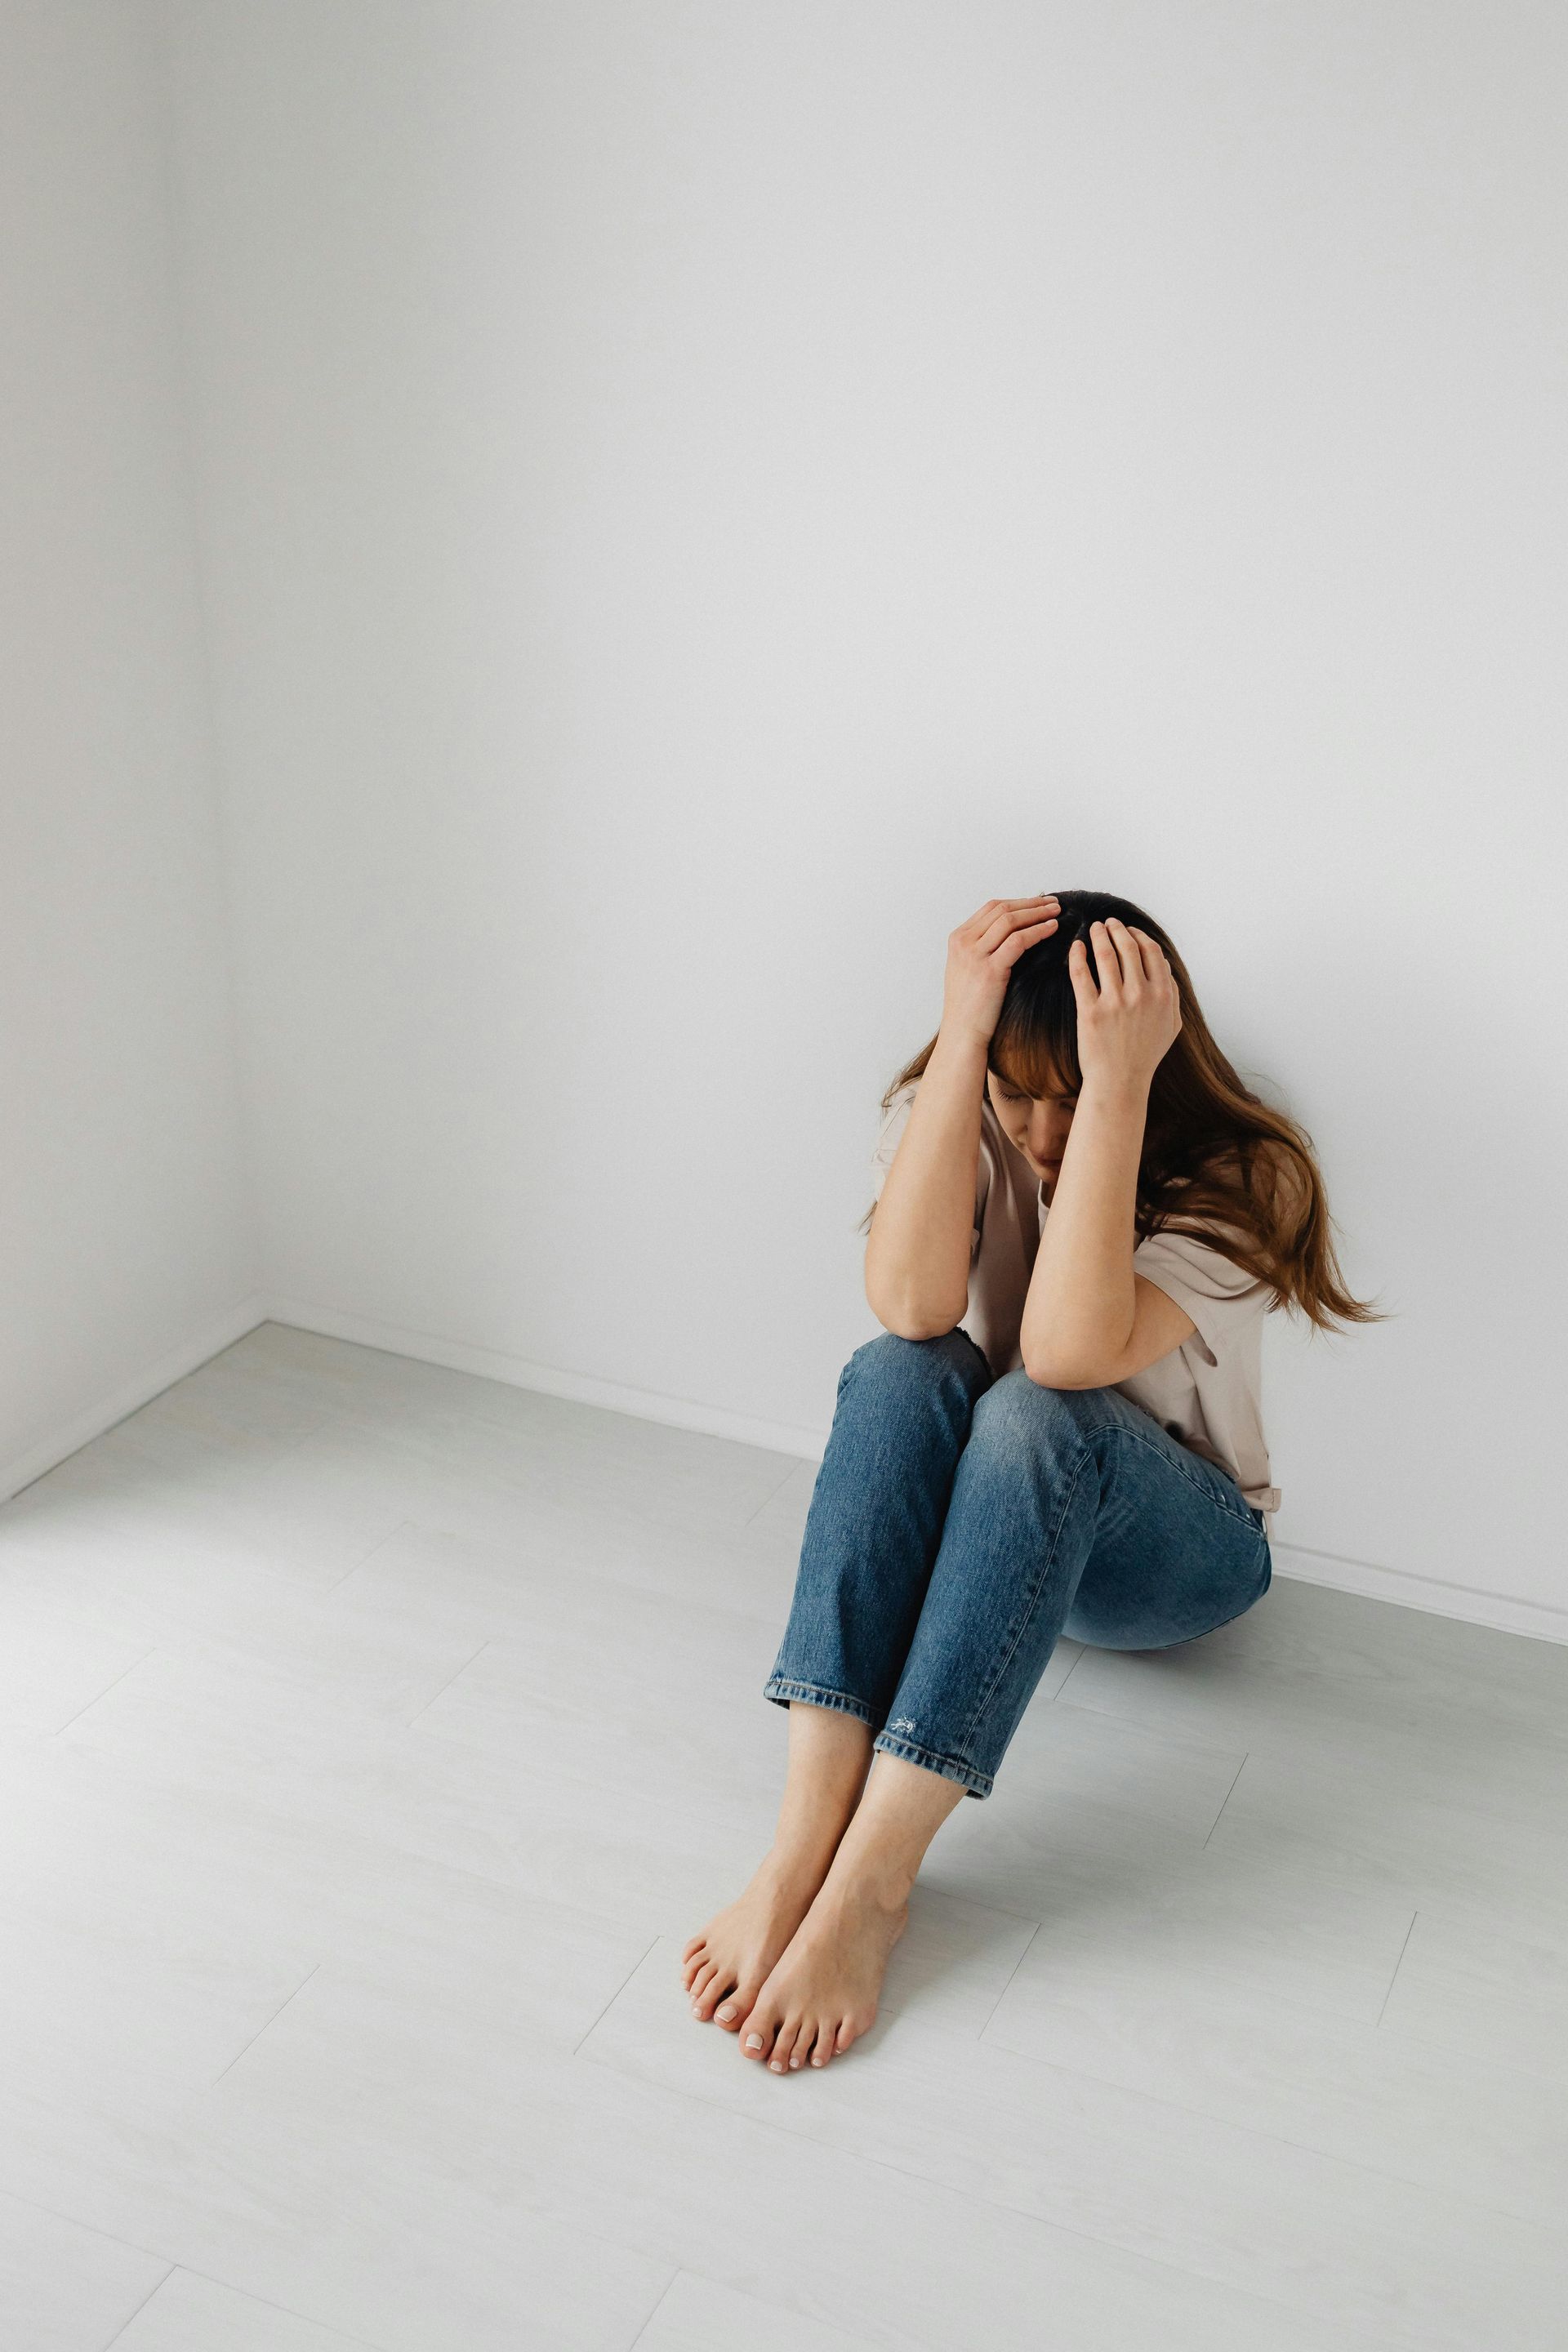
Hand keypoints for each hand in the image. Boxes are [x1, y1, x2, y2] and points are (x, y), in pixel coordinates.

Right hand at [941, 896, 1059, 1049]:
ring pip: (1011, 921)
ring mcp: (975, 955)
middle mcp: (963, 942)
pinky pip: (1019, 941)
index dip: (1019, 902)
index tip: (1039, 902)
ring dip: (1037, 913)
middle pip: (1002, 910)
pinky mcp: (990, 970)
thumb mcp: (967, 968)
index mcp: (957, 938)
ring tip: (1056, 912)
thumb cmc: (969, 1006)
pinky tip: (1052, 929)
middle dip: (1031, 903)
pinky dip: (1038, 931)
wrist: (962, 1033)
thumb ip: (981, 947)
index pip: (991, 908)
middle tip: (1053, 903)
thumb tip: (1010, 932)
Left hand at [1069, 918, 1181, 1093]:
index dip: (1139, 935)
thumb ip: (1173, 996)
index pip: (1151, 951)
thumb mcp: (1171, 1026)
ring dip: (1098, 935)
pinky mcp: (1090, 1011)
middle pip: (1128, 947)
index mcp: (1163, 995)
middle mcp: (1141, 994)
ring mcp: (1115, 1002)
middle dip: (1117, 929)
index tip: (1129, 930)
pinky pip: (1081, 974)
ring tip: (1093, 928)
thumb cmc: (1145, 1055)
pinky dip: (1078, 954)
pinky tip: (1076, 946)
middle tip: (1108, 923)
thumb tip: (1165, 968)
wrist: (1119, 1081)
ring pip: (1105, 955)